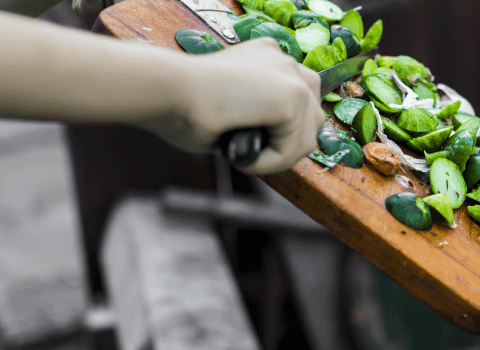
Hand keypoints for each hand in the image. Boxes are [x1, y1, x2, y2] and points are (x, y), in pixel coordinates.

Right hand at [137, 37, 325, 174]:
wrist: (168, 90)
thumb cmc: (180, 102)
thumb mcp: (227, 106)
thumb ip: (255, 119)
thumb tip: (269, 145)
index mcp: (266, 56)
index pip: (297, 99)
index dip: (283, 130)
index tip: (256, 145)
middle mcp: (282, 60)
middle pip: (311, 115)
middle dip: (288, 144)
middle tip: (257, 158)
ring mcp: (290, 76)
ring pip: (305, 136)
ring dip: (277, 158)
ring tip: (247, 161)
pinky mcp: (292, 96)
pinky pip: (293, 147)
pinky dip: (270, 162)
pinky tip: (244, 158)